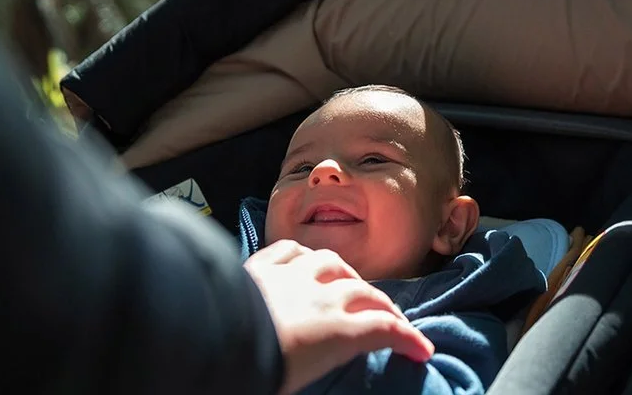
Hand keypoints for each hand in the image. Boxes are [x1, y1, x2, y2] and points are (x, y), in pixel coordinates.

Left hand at [244, 240, 434, 394]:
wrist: (209, 342)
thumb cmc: (256, 372)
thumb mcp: (298, 380)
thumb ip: (321, 364)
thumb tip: (319, 362)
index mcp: (336, 331)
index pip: (384, 330)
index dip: (408, 340)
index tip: (422, 351)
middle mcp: (321, 297)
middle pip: (365, 294)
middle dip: (384, 307)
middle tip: (391, 320)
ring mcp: (290, 276)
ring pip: (333, 263)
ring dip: (348, 275)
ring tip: (351, 285)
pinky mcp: (260, 266)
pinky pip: (290, 250)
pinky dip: (306, 256)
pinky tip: (307, 260)